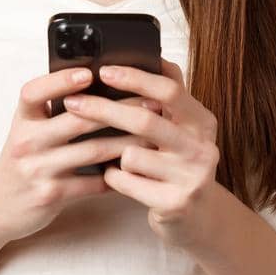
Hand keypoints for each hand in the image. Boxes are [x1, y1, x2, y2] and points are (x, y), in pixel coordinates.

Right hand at [0, 66, 159, 246]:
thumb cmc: (22, 159)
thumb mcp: (27, 129)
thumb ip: (51, 111)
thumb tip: (96, 84)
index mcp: (22, 119)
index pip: (33, 92)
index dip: (59, 80)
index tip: (88, 72)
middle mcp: (28, 142)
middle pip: (77, 120)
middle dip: (119, 108)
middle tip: (151, 101)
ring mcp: (39, 170)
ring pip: (92, 151)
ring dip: (127, 142)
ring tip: (153, 133)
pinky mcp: (51, 195)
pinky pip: (92, 184)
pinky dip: (117, 176)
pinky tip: (137, 168)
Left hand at [62, 58, 222, 248]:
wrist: (197, 218)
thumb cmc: (177, 164)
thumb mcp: (182, 128)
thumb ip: (169, 97)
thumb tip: (153, 57)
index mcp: (202, 121)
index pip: (168, 90)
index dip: (134, 78)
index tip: (103, 71)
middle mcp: (202, 147)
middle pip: (144, 119)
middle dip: (103, 109)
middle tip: (73, 103)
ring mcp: (191, 177)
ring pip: (131, 154)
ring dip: (111, 154)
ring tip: (110, 156)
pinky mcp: (175, 203)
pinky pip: (126, 182)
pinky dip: (113, 177)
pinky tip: (115, 177)